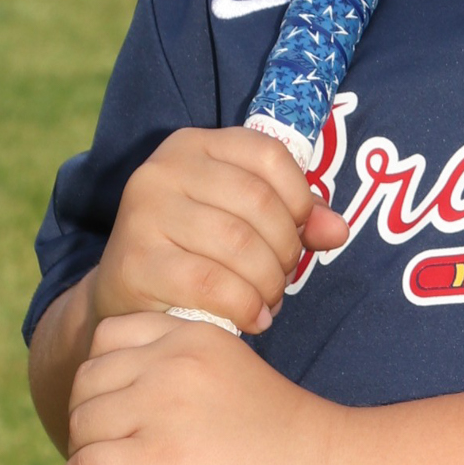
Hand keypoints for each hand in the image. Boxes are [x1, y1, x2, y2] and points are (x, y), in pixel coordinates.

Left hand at [61, 313, 332, 464]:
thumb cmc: (290, 433)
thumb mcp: (235, 372)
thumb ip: (187, 373)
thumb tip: (134, 409)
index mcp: (193, 334)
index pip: (109, 335)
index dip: (105, 376)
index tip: (121, 409)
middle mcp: (172, 361)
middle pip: (86, 381)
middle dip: (89, 418)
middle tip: (111, 449)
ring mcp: (163, 407)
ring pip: (81, 425)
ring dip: (87, 454)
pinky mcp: (159, 459)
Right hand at [91, 127, 347, 336]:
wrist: (125, 298)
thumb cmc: (196, 252)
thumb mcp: (244, 220)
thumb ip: (296, 217)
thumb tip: (339, 230)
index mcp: (194, 145)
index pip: (269, 155)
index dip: (300, 198)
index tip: (301, 232)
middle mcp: (163, 170)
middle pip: (259, 202)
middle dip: (286, 249)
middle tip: (283, 278)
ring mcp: (144, 214)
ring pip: (239, 244)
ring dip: (269, 282)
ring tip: (268, 300)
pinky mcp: (135, 262)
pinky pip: (211, 283)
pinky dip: (245, 306)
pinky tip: (254, 319)